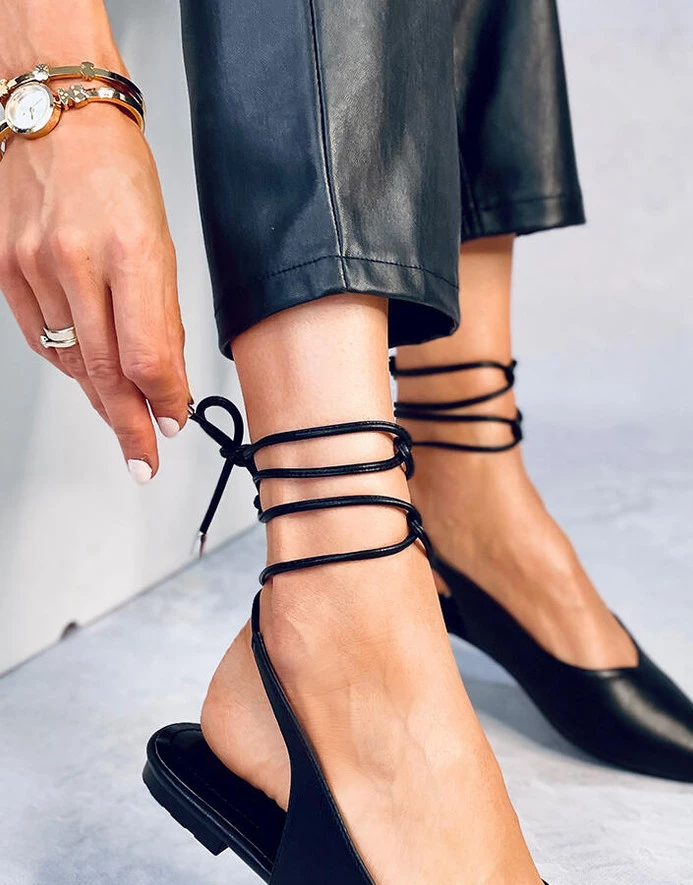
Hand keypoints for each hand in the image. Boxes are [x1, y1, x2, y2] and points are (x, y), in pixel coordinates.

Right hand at [0, 102, 189, 479]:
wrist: (54, 114)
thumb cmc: (116, 170)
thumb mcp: (162, 240)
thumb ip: (163, 314)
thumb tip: (168, 380)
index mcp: (130, 249)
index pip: (148, 354)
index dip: (162, 400)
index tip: (173, 424)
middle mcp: (76, 260)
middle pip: (107, 370)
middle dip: (130, 424)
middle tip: (145, 458)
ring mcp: (33, 266)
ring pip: (73, 360)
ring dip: (101, 400)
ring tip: (124, 424)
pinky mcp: (5, 268)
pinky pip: (39, 337)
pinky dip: (68, 365)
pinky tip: (87, 378)